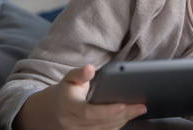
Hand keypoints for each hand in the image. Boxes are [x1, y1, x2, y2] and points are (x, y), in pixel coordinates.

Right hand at [13, 64, 146, 129]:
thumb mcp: (69, 78)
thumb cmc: (65, 91)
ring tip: (139, 109)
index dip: (106, 110)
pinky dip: (117, 125)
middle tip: (141, 106)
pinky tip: (129, 116)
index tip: (123, 104)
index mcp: (67, 107)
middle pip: (100, 123)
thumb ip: (80, 73)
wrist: (51, 111)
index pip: (88, 112)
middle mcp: (71, 123)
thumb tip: (90, 68)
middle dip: (123, 115)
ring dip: (123, 121)